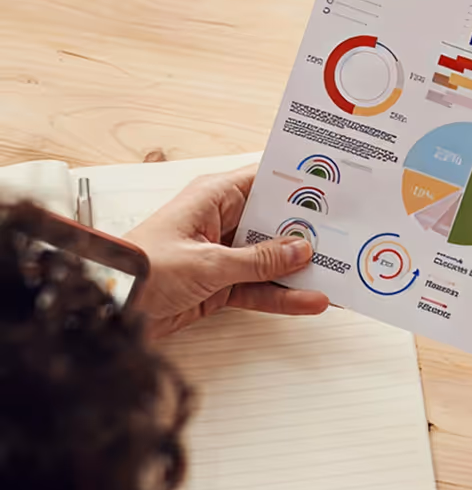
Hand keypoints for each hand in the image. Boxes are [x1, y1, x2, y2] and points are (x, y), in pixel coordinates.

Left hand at [126, 166, 328, 338]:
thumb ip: (259, 259)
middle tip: (345, 235)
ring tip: (336, 275)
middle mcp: (220, 221)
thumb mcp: (208, 263)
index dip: (299, 183)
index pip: (266, 180)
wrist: (108, 308)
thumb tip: (300, 249)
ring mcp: (221, 254)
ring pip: (271, 259)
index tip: (333, 188)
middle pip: (274, 222)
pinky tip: (309, 301)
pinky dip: (283, 296)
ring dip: (300, 270)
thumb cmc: (141, 268)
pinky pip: (260, 287)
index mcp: (213, 197)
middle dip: (307, 231)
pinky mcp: (220, 284)